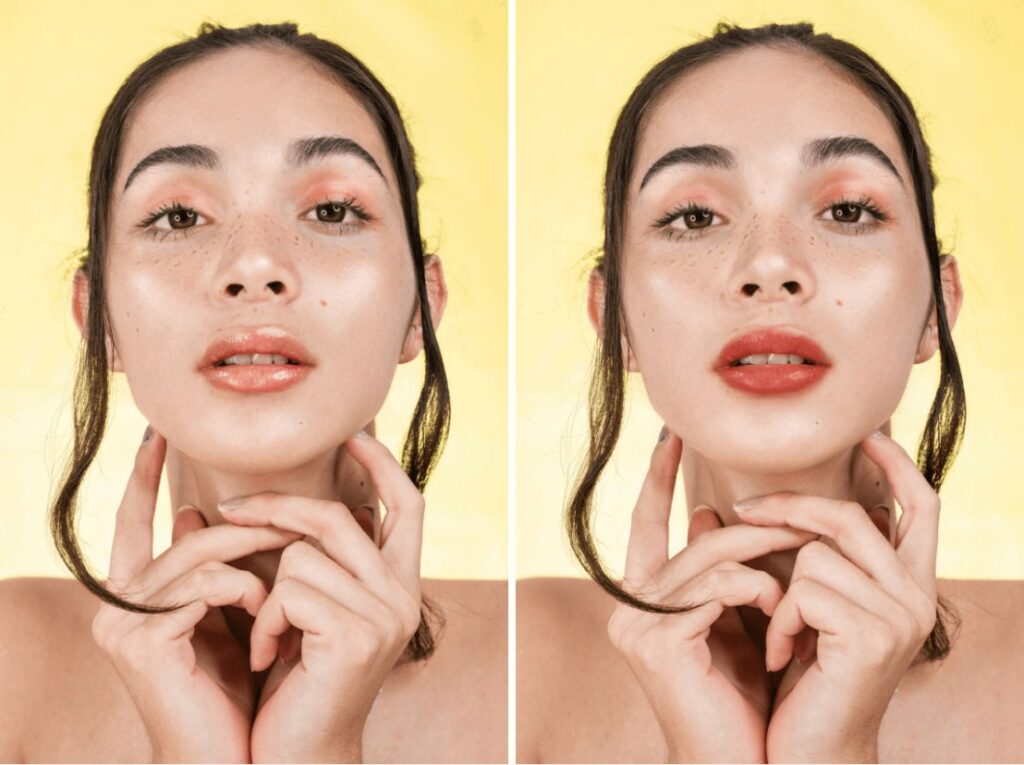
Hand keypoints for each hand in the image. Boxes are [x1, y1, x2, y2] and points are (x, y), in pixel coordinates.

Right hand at [91, 426, 302, 762]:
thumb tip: (200, 513)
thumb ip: (216, 567)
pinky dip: (241, 588)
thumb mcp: (228, 616)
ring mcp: (122, 623)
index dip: (141, 478)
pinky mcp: (139, 641)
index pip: (130, 522)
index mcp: (135, 596)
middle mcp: (117, 604)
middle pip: (186, 535)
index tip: (158, 435)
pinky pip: (202, 584)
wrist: (235, 757)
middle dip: (246, 521)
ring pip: (198, 552)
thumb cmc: (237, 688)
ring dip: (254, 553)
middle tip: (294, 513)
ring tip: (292, 562)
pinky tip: (263, 608)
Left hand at [218, 431, 423, 762]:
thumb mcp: (307, 609)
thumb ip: (308, 558)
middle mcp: (403, 596)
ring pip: (304, 553)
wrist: (298, 757)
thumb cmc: (296, 682)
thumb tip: (266, 500)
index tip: (353, 434)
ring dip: (265, 589)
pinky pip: (290, 589)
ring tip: (264, 631)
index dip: (383, 465)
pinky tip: (268, 654)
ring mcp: (386, 616)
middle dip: (278, 508)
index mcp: (398, 584)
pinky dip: (265, 619)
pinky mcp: (357, 635)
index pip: (408, 506)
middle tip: (228, 511)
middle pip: (340, 517)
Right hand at [606, 429, 817, 762]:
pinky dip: (757, 589)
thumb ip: (718, 569)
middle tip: (799, 512)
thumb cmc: (742, 696)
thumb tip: (704, 514)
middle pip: (692, 539)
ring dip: (764, 557)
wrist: (739, 764)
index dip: (655, 479)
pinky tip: (778, 610)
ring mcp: (637, 624)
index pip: (644, 524)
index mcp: (643, 599)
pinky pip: (718, 587)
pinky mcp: (657, 642)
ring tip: (800, 572)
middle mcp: (628, 607)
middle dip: (750, 523)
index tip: (670, 436)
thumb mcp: (732, 620)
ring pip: (707, 557)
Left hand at [735, 431, 938, 761]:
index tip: (869, 433)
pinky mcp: (873, 636)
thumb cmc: (803, 678)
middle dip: (790, 508)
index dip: (898, 465)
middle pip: (852, 517)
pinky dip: (780, 621)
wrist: (809, 753)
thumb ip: (796, 555)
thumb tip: (736, 503)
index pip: (921, 508)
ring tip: (780, 632)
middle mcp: (916, 597)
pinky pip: (804, 590)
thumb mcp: (802, 607)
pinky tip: (785, 657)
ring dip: (779, 590)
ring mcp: (900, 617)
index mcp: (907, 584)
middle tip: (743, 510)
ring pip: (818, 553)